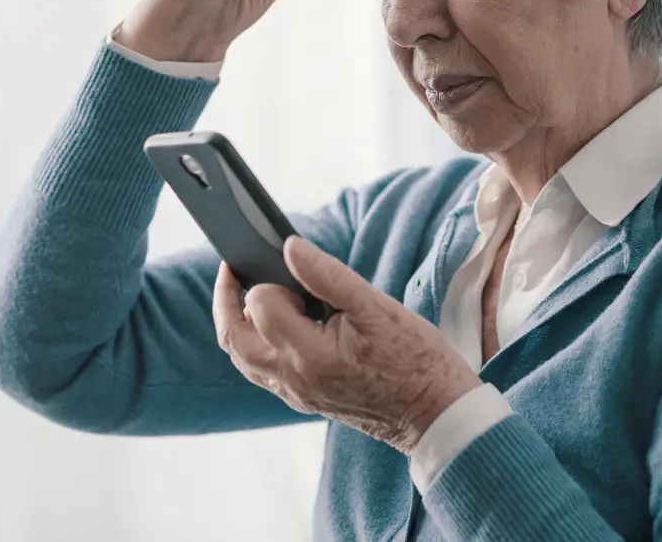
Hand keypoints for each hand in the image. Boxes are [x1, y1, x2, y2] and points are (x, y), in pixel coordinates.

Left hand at [213, 236, 482, 453]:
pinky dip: (255, 345)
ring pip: (243, 360)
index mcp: (309, 354)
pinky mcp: (304, 400)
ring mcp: (296, 394)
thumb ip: (327, 275)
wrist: (435, 415)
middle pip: (234, 339)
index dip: (269, 280)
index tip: (285, 260)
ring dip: (237, 325)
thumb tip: (289, 246)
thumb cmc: (414, 358)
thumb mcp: (376, 307)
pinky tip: (273, 324)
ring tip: (246, 292)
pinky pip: (262, 373)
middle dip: (226, 301)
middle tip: (233, 269)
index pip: (260, 306)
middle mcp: (294, 379)